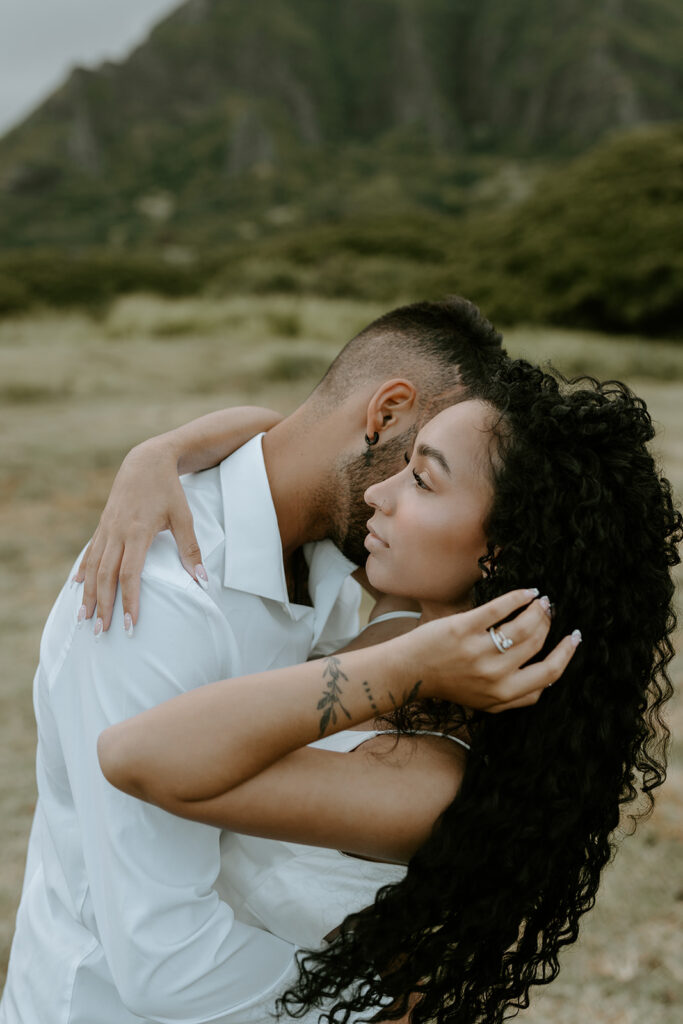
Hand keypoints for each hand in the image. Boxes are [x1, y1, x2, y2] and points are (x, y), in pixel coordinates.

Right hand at [74, 438, 201, 630]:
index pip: (130, 574)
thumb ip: (190, 549)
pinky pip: (90, 552)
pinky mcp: (103, 524)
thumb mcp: (184, 517)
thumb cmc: (169, 490)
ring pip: (93, 566)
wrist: (146, 460)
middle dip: (103, 606)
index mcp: (138, 532)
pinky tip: (77, 586)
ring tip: (85, 618)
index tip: (130, 624)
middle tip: (101, 632)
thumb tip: (202, 580)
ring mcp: (107, 528)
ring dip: (88, 594)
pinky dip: (83, 570)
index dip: (129, 600)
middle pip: (105, 576)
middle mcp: (117, 532)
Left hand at [397, 589, 579, 711]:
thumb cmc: (450, 684)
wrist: (410, 672)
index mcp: (504, 695)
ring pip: (524, 626)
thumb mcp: (487, 702)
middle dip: (548, 623)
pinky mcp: (463, 628)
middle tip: (550, 610)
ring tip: (540, 601)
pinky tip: (527, 592)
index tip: (573, 637)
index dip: (566, 654)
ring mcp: (479, 651)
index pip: (549, 674)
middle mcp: (494, 676)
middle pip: (538, 643)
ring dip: (538, 610)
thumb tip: (550, 679)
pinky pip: (501, 608)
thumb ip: (518, 697)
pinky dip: (519, 597)